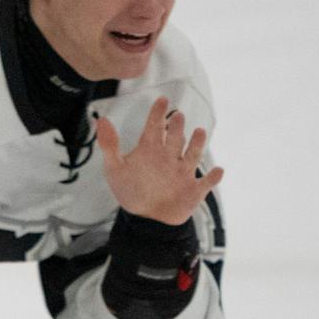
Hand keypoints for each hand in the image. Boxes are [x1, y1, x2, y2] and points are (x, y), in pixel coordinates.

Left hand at [95, 98, 224, 225]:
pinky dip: (213, 177)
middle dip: (177, 128)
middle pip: (175, 138)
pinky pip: (206, 182)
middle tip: (177, 116)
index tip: (162, 99)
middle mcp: (169, 157)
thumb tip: (101, 120)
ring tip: (199, 132)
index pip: (155, 127)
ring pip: (193, 154)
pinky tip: (218, 171)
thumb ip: (109, 145)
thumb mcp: (115, 168)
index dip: (158, 113)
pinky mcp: (194, 189)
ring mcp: (183, 172)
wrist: (145, 218)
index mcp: (151, 150)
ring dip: (197, 144)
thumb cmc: (131, 190)